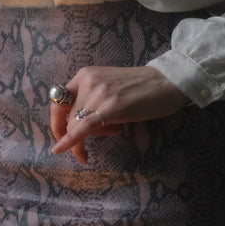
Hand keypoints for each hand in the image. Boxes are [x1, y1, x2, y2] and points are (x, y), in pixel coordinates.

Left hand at [50, 66, 189, 163]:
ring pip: (76, 125)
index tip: (62, 137)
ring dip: (86, 140)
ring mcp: (98, 93)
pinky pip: (84, 127)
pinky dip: (71, 141)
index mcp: (84, 74)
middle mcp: (87, 81)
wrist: (167, 82)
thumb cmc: (141, 87)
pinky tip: (61, 150)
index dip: (57, 122)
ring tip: (116, 130)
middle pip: (67, 116)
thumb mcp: (108, 86)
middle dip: (72, 136)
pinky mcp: (110, 107)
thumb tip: (77, 125)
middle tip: (83, 151)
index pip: (59, 101)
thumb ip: (91, 99)